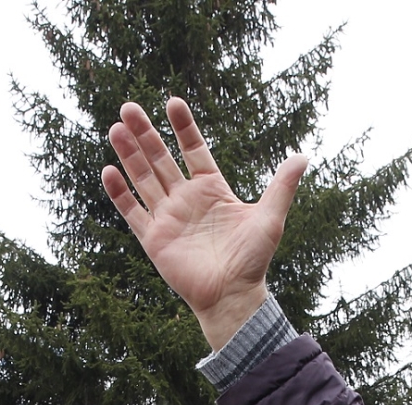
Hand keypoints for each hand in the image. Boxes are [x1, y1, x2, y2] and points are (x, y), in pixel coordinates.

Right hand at [102, 97, 307, 348]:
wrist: (233, 295)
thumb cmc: (253, 259)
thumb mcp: (270, 217)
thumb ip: (282, 186)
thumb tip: (303, 156)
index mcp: (211, 189)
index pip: (193, 150)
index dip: (183, 127)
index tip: (172, 102)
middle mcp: (186, 199)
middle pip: (161, 159)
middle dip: (145, 134)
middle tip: (129, 108)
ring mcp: (168, 217)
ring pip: (143, 179)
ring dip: (129, 155)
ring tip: (116, 128)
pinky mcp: (153, 239)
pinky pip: (132, 212)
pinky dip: (119, 193)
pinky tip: (108, 170)